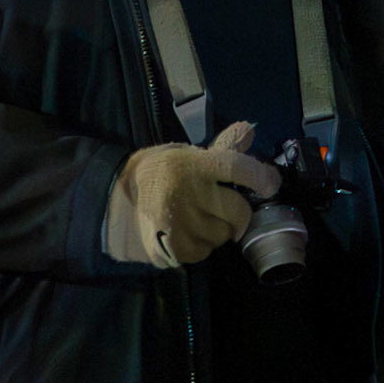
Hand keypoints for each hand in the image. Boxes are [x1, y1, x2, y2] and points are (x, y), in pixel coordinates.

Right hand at [104, 120, 281, 269]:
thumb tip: (250, 131)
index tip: (271, 184)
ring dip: (218, 230)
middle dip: (237, 212)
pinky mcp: (176, 248)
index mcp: (193, 165)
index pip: (237, 168)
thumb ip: (220, 148)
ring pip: (224, 234)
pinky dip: (202, 245)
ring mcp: (183, 223)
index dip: (261, 177)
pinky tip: (186, 232)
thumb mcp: (183, 153)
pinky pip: (207, 251)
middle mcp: (190, 194)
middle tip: (223, 207)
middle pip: (238, 211)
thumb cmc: (156, 174)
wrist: (113, 202)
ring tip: (197, 218)